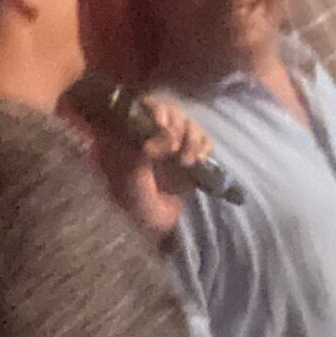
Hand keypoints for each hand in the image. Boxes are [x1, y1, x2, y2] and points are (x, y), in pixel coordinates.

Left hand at [121, 95, 216, 239]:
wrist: (154, 229)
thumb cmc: (135, 207)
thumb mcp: (130, 181)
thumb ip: (138, 156)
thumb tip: (156, 136)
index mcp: (130, 136)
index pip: (145, 107)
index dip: (156, 110)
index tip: (160, 125)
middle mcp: (153, 135)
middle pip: (172, 112)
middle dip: (177, 127)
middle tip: (173, 150)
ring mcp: (173, 145)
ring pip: (189, 125)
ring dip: (192, 139)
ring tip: (187, 162)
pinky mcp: (192, 156)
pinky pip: (205, 140)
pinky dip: (205, 147)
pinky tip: (200, 161)